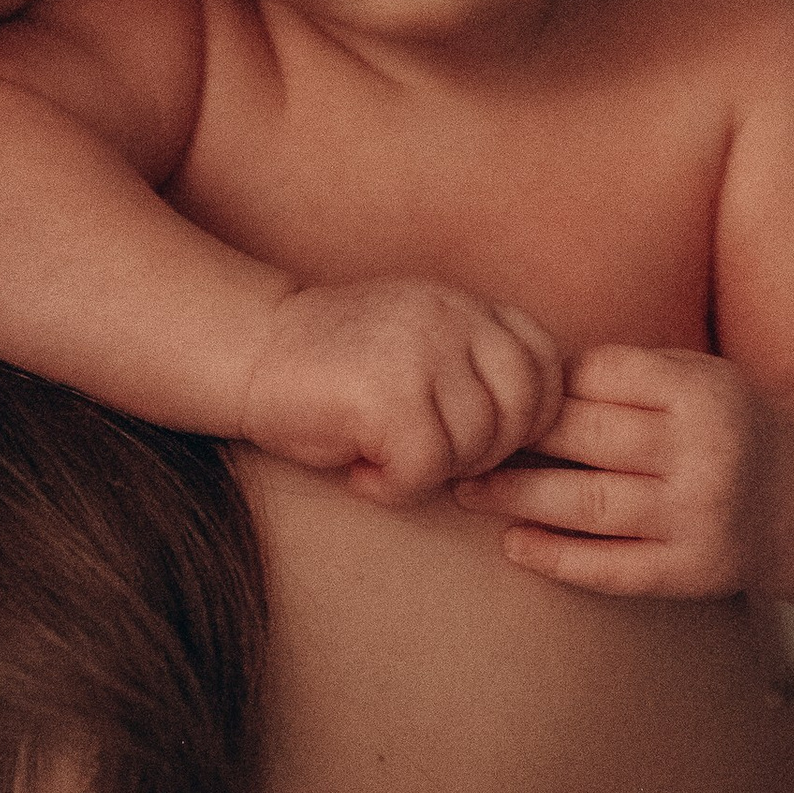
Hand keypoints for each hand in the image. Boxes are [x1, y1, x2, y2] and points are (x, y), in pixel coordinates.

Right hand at [237, 280, 561, 501]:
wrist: (247, 350)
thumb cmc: (332, 366)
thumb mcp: (419, 341)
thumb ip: (475, 364)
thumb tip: (540, 437)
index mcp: (465, 305)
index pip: (546, 365)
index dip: (524, 417)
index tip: (473, 437)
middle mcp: (452, 317)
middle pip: (523, 412)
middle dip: (483, 454)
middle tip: (425, 457)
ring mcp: (422, 350)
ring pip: (476, 446)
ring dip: (432, 472)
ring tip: (382, 459)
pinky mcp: (387, 392)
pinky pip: (427, 468)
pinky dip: (396, 487)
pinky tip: (362, 472)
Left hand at [455, 344, 793, 594]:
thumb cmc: (721, 427)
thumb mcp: (693, 378)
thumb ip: (621, 374)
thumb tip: (515, 373)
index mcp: (702, 391)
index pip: (601, 377)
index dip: (542, 384)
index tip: (493, 388)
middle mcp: (704, 453)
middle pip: (587, 438)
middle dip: (515, 437)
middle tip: (456, 439)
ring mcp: (699, 517)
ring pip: (589, 504)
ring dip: (518, 497)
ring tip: (467, 490)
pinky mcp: (693, 572)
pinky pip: (612, 568)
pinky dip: (557, 558)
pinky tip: (514, 545)